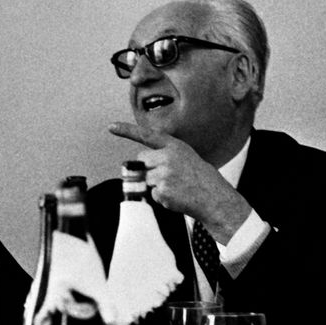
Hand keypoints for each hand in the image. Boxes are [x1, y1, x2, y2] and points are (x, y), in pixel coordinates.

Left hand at [109, 121, 251, 243]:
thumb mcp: (186, 157)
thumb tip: (141, 164)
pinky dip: (160, 197)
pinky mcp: (162, 190)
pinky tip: (175, 196)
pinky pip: (151, 194)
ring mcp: (164, 174)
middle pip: (140, 161)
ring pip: (144, 179)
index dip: (127, 131)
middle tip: (167, 176)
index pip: (147, 135)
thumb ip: (165, 155)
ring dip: (154, 185)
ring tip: (174, 186)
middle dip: (147, 169)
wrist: (214, 197)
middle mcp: (168, 157)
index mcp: (174, 146)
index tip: (111, 126)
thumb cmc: (199, 178)